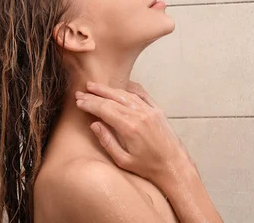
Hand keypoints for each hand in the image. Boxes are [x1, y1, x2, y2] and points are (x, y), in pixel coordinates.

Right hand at [75, 80, 194, 186]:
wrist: (174, 165)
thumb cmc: (148, 167)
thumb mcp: (123, 160)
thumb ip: (107, 141)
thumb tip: (94, 124)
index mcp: (130, 127)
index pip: (104, 109)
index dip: (90, 104)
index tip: (79, 101)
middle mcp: (140, 115)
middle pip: (113, 99)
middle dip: (95, 94)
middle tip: (81, 91)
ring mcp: (150, 110)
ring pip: (126, 94)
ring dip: (109, 90)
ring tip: (95, 87)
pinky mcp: (157, 110)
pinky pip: (141, 95)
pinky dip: (129, 89)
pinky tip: (121, 87)